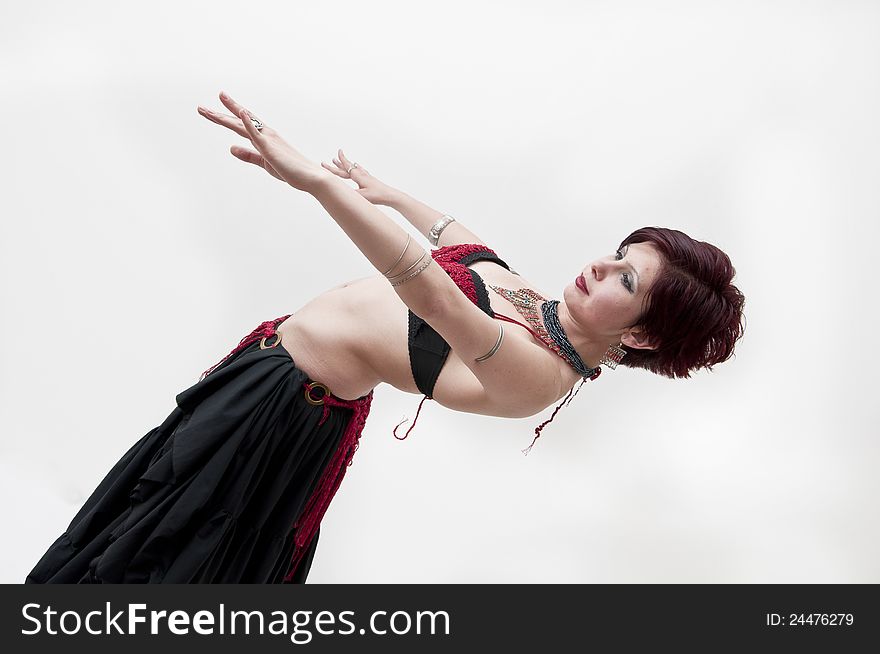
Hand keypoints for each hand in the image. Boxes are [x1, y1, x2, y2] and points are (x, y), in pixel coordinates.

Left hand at [197, 92, 335, 192]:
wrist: (309, 177)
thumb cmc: (290, 170)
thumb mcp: (264, 163)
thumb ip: (248, 155)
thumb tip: (231, 148)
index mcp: (264, 139)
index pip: (242, 125)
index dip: (228, 117)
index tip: (215, 109)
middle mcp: (265, 135)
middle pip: (239, 121)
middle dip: (221, 114)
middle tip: (202, 108)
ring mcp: (268, 140)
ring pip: (243, 125)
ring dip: (228, 115)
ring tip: (214, 106)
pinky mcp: (270, 148)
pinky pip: (257, 133)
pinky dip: (248, 122)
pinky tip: (240, 113)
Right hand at [321, 150, 397, 205]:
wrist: (390, 196)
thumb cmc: (377, 196)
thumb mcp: (362, 196)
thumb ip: (350, 193)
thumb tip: (340, 191)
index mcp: (359, 177)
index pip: (347, 167)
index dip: (341, 161)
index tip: (337, 153)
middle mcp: (362, 174)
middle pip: (347, 168)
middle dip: (338, 164)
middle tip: (331, 159)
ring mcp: (366, 177)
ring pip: (353, 168)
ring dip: (346, 165)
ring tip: (340, 161)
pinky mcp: (370, 180)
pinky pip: (361, 171)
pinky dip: (356, 167)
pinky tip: (357, 166)